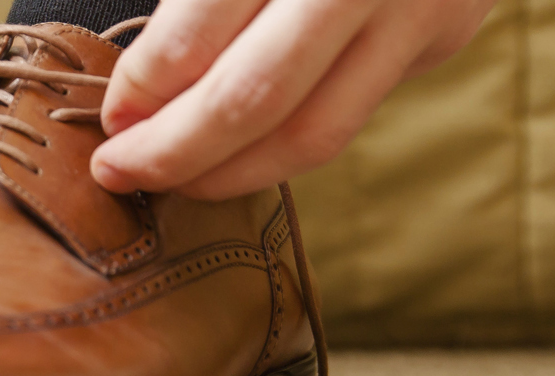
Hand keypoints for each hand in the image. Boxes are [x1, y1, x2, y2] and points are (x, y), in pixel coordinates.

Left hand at [92, 0, 497, 199]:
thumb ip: (197, 0)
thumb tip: (139, 87)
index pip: (198, 32)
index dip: (145, 86)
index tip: (112, 114)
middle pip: (253, 97)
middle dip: (173, 150)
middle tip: (119, 169)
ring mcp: (414, 6)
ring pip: (312, 132)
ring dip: (228, 172)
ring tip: (173, 180)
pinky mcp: (442, 33)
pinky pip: (350, 114)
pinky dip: (282, 145)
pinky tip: (234, 152)